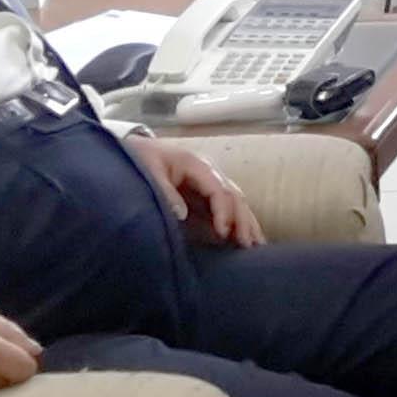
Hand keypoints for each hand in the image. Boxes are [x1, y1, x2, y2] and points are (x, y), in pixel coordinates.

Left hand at [123, 134, 265, 246]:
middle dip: (243, 221)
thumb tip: (181, 214)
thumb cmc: (143, 160)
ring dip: (248, 223)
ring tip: (258, 245)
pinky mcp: (207, 194)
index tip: (223, 233)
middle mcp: (210, 173)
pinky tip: (249, 238)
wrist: (139, 151)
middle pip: (235, 196)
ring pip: (237, 202)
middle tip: (247, 245)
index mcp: (196, 165)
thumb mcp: (149, 173)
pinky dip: (241, 222)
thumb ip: (164, 192)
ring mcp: (211, 182)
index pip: (219, 189)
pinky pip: (229, 207)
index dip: (223, 212)